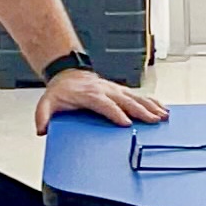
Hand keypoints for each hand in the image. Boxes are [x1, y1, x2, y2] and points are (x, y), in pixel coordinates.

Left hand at [43, 68, 166, 126]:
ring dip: (151, 107)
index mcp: (90, 94)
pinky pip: (140, 96)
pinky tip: (162, 108)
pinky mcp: (122, 91)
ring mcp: (116, 89)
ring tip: (163, 116)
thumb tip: (42, 129)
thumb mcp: (47, 103)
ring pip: (136, 98)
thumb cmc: (62, 92)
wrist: (69, 75)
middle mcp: (106, 90)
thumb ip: (43, 116)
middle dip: (141, 111)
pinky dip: (152, 102)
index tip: (126, 123)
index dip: (116, 113)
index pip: (105, 104)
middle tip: (153, 120)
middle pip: (126, 101)